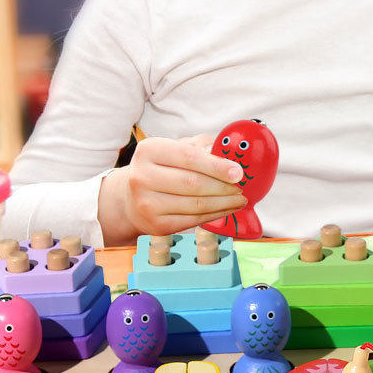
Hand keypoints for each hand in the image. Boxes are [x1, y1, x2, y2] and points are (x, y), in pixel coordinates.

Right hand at [98, 133, 246, 244]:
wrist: (131, 198)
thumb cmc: (161, 168)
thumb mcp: (174, 149)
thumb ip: (201, 147)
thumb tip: (230, 151)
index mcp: (149, 150)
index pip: (188, 156)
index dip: (216, 165)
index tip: (238, 171)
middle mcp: (142, 177)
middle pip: (193, 183)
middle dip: (223, 186)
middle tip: (242, 187)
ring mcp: (146, 203)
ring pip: (195, 204)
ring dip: (224, 203)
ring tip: (240, 199)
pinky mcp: (155, 225)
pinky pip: (192, 220)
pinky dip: (215, 215)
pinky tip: (227, 209)